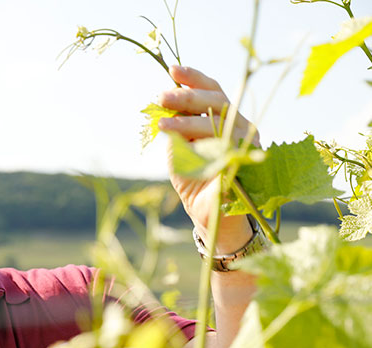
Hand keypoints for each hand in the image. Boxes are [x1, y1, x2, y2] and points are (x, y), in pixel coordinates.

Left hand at [158, 66, 258, 253]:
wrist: (210, 215)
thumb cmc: (196, 178)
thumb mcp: (181, 148)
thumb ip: (177, 126)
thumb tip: (162, 100)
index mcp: (228, 118)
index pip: (214, 90)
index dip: (194, 78)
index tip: (172, 70)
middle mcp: (242, 127)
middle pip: (217, 101)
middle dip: (187, 97)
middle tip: (162, 96)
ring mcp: (247, 144)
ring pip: (218, 121)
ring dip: (187, 121)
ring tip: (162, 124)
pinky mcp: (246, 163)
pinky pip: (223, 147)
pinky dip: (200, 145)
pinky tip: (182, 145)